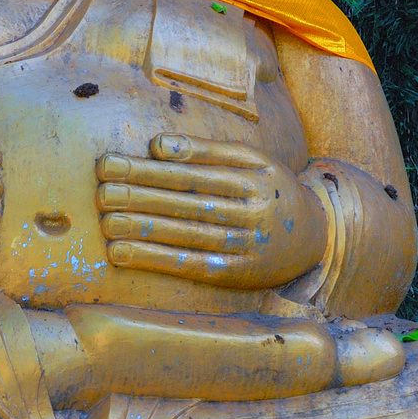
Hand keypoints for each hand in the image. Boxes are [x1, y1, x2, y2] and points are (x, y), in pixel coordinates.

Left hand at [95, 134, 321, 287]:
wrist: (317, 237)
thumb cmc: (270, 190)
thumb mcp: (253, 160)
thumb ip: (207, 150)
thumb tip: (158, 145)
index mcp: (252, 177)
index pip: (190, 172)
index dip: (148, 168)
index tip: (109, 163)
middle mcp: (250, 211)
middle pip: (186, 201)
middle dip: (139, 195)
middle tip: (100, 191)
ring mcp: (244, 244)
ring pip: (186, 233)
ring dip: (142, 228)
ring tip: (106, 222)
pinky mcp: (235, 273)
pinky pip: (190, 264)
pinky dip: (154, 259)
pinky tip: (122, 253)